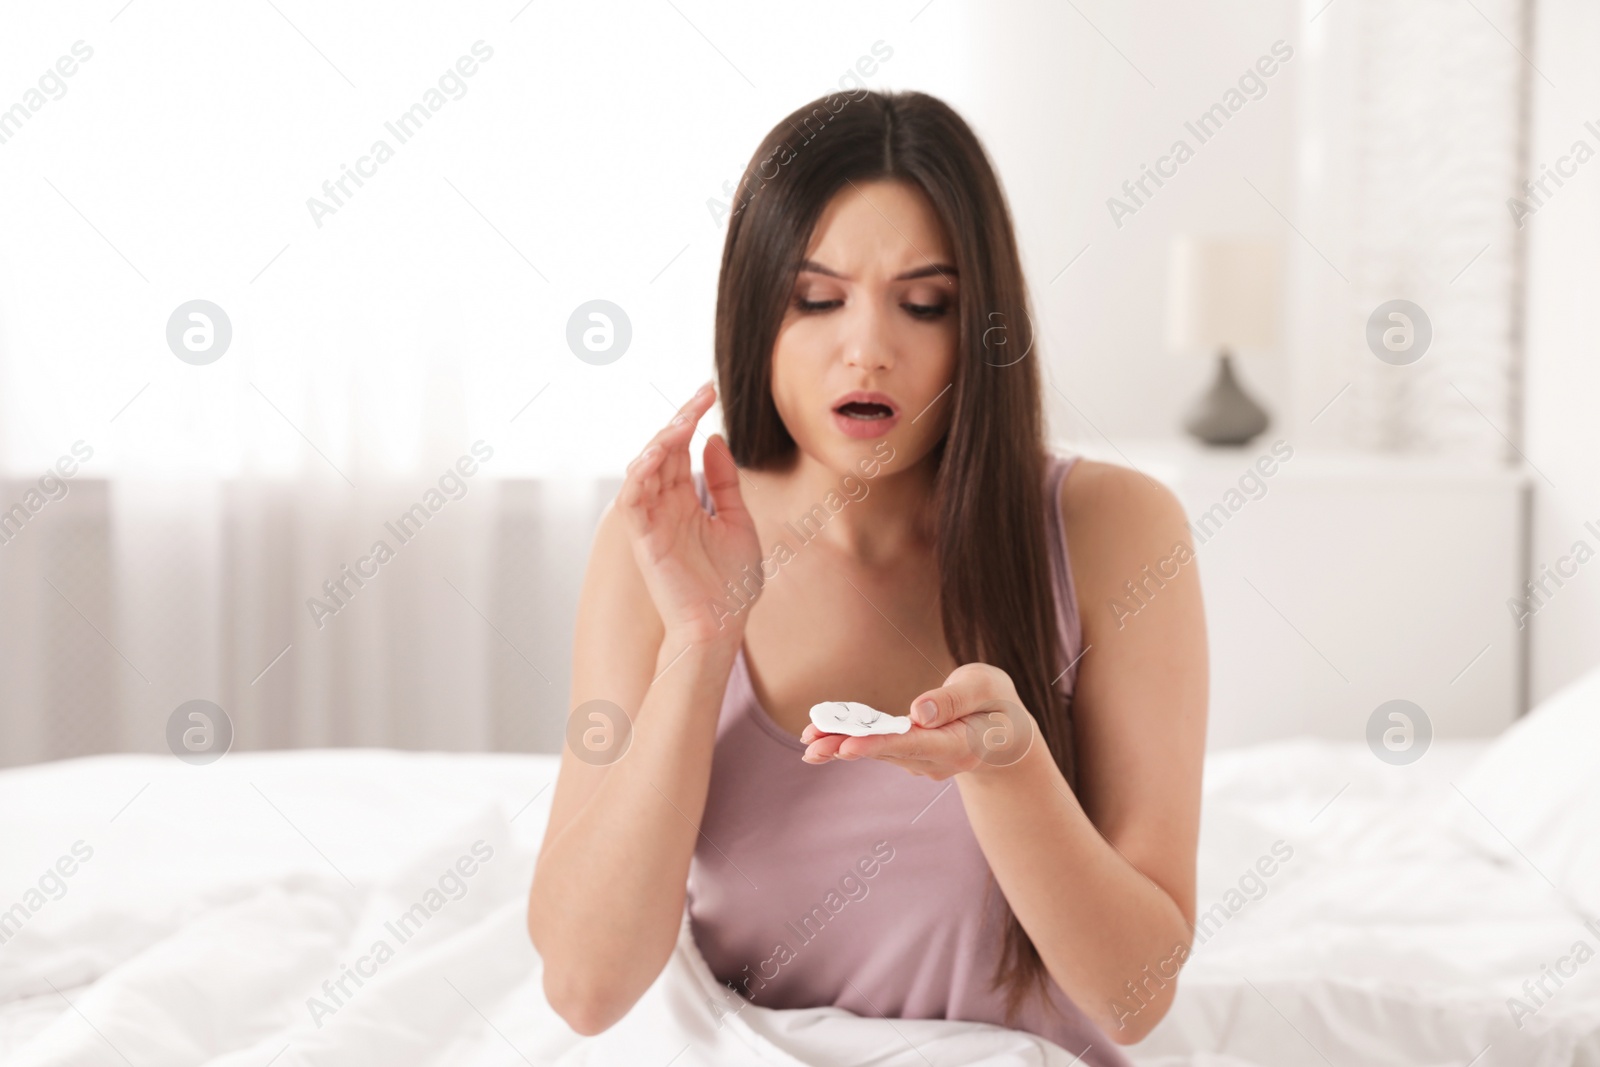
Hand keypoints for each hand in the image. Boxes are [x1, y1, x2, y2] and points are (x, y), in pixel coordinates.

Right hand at [618, 381, 762, 647]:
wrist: (721, 626)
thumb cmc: (732, 584)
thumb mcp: (737, 521)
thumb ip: (725, 482)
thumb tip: (715, 439)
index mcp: (686, 502)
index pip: (681, 450)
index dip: (691, 418)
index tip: (709, 391)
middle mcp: (665, 507)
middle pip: (662, 451)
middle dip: (680, 420)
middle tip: (701, 395)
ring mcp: (652, 522)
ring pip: (644, 468)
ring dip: (660, 441)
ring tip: (683, 421)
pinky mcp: (643, 539)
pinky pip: (633, 499)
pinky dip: (640, 473)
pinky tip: (658, 453)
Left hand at [799, 663, 1037, 779]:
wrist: (1005, 737)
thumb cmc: (997, 703)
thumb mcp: (987, 687)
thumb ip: (955, 699)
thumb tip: (918, 712)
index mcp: (960, 745)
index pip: (915, 744)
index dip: (880, 743)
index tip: (848, 746)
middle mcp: (936, 761)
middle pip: (887, 751)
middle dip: (848, 746)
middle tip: (811, 747)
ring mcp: (921, 762)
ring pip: (876, 750)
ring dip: (840, 744)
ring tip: (807, 738)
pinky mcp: (908, 755)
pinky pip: (875, 746)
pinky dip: (848, 739)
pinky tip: (818, 738)